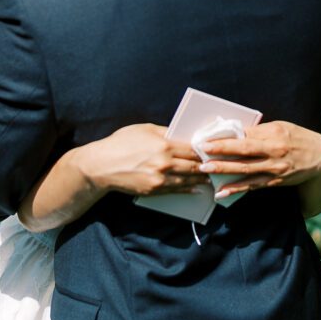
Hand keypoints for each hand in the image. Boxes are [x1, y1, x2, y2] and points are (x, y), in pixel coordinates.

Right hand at [77, 123, 204, 196]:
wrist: (102, 165)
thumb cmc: (121, 142)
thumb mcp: (144, 129)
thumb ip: (165, 131)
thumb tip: (181, 135)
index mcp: (164, 145)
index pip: (192, 149)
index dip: (205, 151)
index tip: (214, 151)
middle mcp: (165, 163)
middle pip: (193, 165)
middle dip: (207, 166)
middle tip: (218, 166)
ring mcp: (160, 179)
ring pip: (187, 179)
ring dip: (201, 179)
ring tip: (211, 178)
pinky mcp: (154, 190)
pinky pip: (176, 190)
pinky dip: (188, 189)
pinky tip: (196, 188)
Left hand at [197, 121, 320, 198]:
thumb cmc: (298, 138)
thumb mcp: (281, 127)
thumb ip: (260, 131)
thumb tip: (236, 132)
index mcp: (274, 134)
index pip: (246, 134)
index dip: (226, 137)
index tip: (208, 137)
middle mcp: (274, 151)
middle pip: (244, 151)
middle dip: (222, 152)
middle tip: (202, 152)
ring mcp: (275, 168)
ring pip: (246, 170)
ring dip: (225, 170)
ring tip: (206, 170)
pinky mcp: (275, 181)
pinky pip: (253, 186)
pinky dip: (237, 188)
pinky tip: (223, 192)